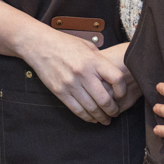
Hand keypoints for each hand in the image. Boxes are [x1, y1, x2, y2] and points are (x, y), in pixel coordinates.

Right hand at [14, 24, 138, 124]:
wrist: (40, 45)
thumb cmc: (65, 43)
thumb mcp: (87, 46)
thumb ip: (100, 60)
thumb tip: (112, 74)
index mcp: (93, 61)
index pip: (117, 79)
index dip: (122, 90)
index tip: (122, 95)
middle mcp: (83, 73)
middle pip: (105, 99)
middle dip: (113, 110)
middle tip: (115, 113)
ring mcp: (71, 84)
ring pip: (91, 108)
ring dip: (101, 117)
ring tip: (105, 120)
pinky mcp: (60, 92)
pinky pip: (76, 110)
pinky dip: (86, 117)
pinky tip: (92, 119)